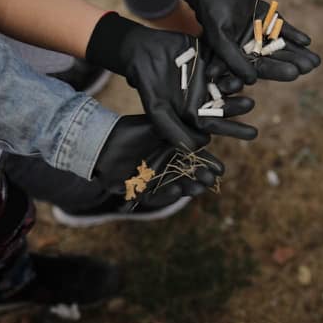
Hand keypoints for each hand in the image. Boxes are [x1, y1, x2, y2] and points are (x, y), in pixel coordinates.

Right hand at [86, 13, 256, 149]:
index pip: (217, 124)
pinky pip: (226, 62)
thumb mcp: (158, 108)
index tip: (252, 134)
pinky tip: (242, 65)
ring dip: (236, 85)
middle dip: (237, 105)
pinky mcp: (212, 57)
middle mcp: (205, 96)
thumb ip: (173, 129)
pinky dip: (234, 63)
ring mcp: (210, 77)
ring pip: (228, 83)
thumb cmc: (147, 82)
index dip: (234, 129)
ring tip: (241, 84)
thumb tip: (194, 149)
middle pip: (226, 103)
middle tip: (250, 104)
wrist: (141, 51)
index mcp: (195, 111)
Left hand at [93, 114, 223, 207]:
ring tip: (199, 188)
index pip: (195, 158)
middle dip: (201, 178)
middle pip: (187, 175)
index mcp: (172, 150)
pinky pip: (154, 197)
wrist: (102, 142)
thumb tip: (205, 137)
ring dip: (188, 189)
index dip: (208, 164)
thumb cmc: (131, 131)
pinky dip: (166, 195)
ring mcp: (153, 179)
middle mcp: (165, 166)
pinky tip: (177, 190)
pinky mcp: (139, 191)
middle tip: (211, 180)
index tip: (220, 169)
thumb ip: (178, 132)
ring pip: (175, 187)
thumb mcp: (158, 126)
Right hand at [159, 0, 310, 83]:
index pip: (260, 67)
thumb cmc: (211, 12)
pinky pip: (281, 27)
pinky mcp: (265, 16)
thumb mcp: (221, 38)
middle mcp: (250, 46)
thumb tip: (252, 81)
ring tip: (316, 60)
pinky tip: (307, 41)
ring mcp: (260, 31)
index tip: (295, 74)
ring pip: (281, 43)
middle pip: (275, 57)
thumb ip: (234, 59)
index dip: (278, 71)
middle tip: (311, 67)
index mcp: (238, 55)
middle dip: (293, 61)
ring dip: (297, 51)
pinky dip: (293, 34)